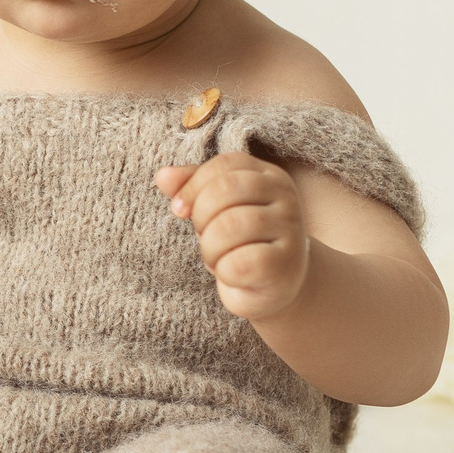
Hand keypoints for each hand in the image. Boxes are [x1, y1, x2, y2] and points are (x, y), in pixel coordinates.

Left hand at [156, 147, 310, 319]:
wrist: (275, 286)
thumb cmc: (241, 242)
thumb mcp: (217, 210)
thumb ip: (193, 188)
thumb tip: (163, 175)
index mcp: (268, 175)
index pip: (223, 166)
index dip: (192, 187)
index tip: (179, 210)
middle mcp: (285, 196)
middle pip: (225, 190)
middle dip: (200, 218)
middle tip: (204, 237)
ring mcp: (290, 229)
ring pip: (229, 226)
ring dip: (210, 248)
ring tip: (217, 257)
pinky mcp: (286, 264)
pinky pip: (240, 263)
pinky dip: (224, 272)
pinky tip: (231, 274)